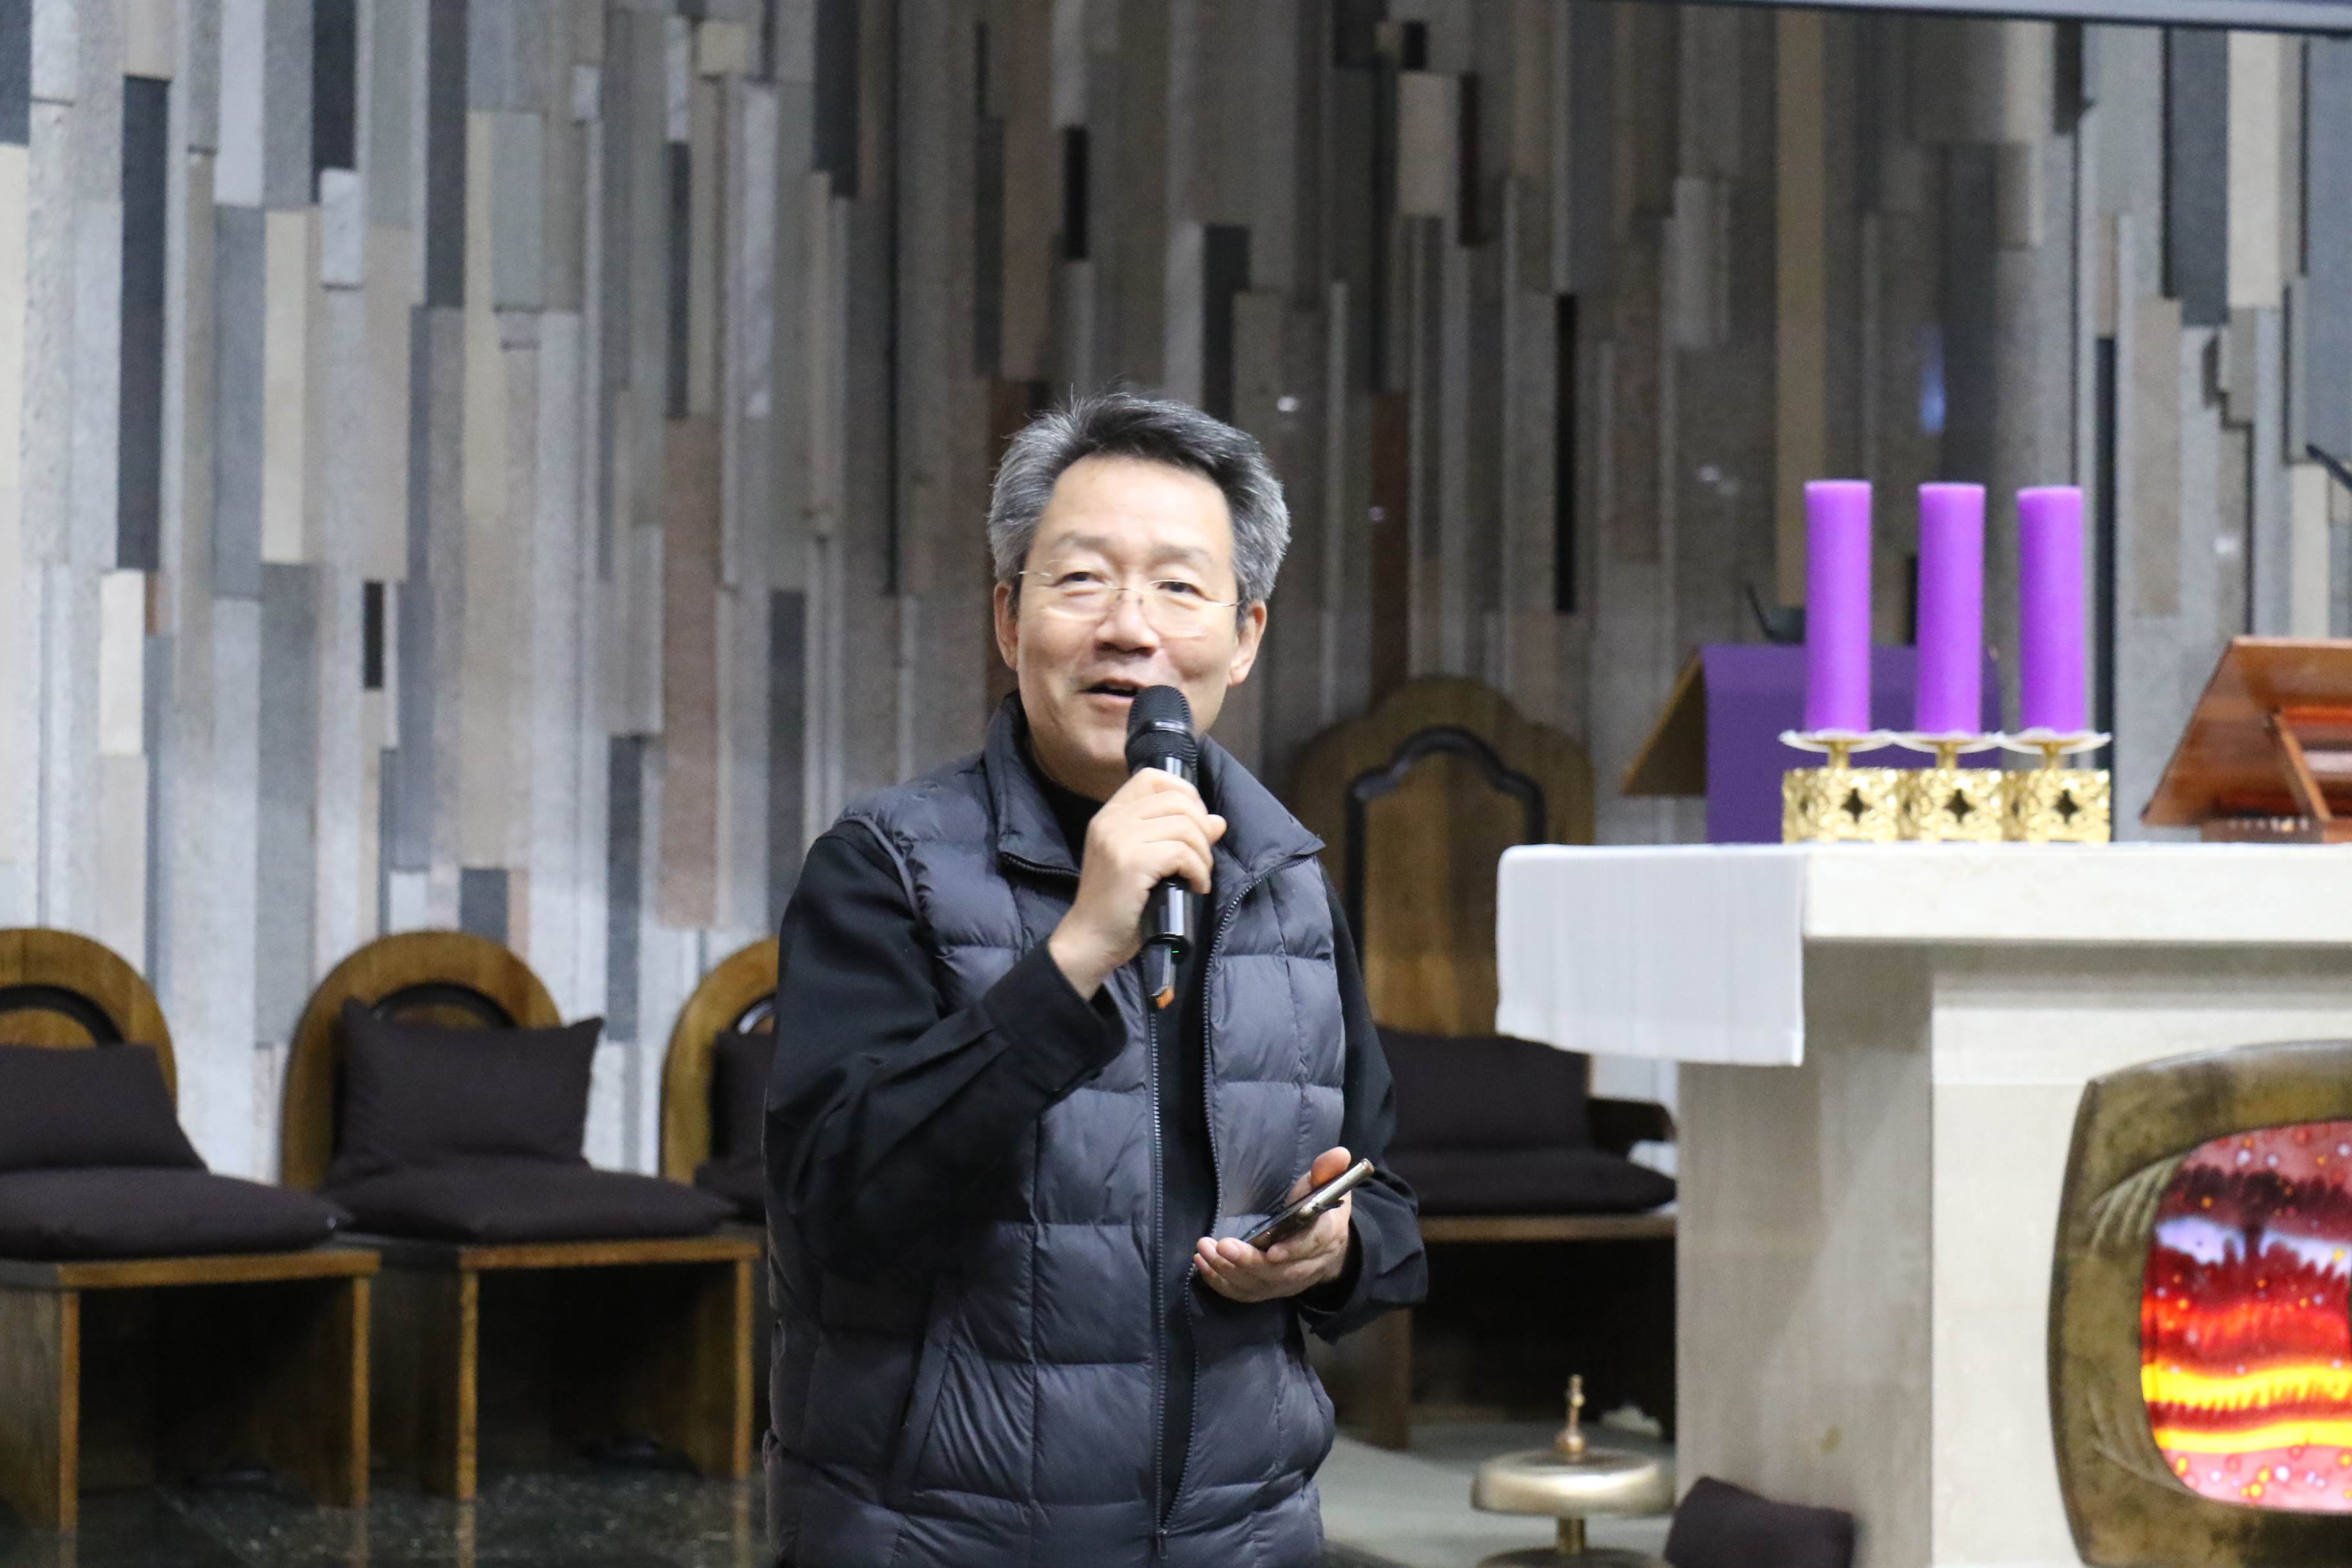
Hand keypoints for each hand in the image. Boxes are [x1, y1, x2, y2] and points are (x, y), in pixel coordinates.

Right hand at [1047, 768, 1224, 997]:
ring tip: (1199, 876)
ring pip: (1184, 826)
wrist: (1090, 941)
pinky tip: (1196, 887)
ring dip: (1203, 853)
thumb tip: (1218, 821)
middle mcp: (1110, 820)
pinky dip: (1199, 871)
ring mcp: (1118, 840)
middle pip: (1176, 800)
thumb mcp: (1145, 862)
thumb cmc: (1119, 905)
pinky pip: (1181, 853)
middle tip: (1202, 857)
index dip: (1184, 793)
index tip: (1195, 825)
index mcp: (1109, 815)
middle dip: (1202, 827)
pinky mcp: (1130, 863)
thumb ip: (1175, 836)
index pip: (1153, 778)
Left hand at [1193, 1147, 1356, 1304]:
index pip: (1311, 1246)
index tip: (1271, 1251)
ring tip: (1204, 1250)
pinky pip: (1246, 1293)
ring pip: (1260, 1285)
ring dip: (1229, 1271)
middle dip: (1249, 1262)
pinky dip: (1223, 1283)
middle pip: (1280, 1272)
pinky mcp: (1270, 1290)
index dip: (1293, 1250)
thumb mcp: (1326, 1185)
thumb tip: (1340, 1153)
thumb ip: (1327, 1170)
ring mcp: (1289, 1283)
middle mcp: (1309, 1266)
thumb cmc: (1320, 1207)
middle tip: (1221, 1245)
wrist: (1329, 1244)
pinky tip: (1203, 1265)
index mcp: (1326, 1236)